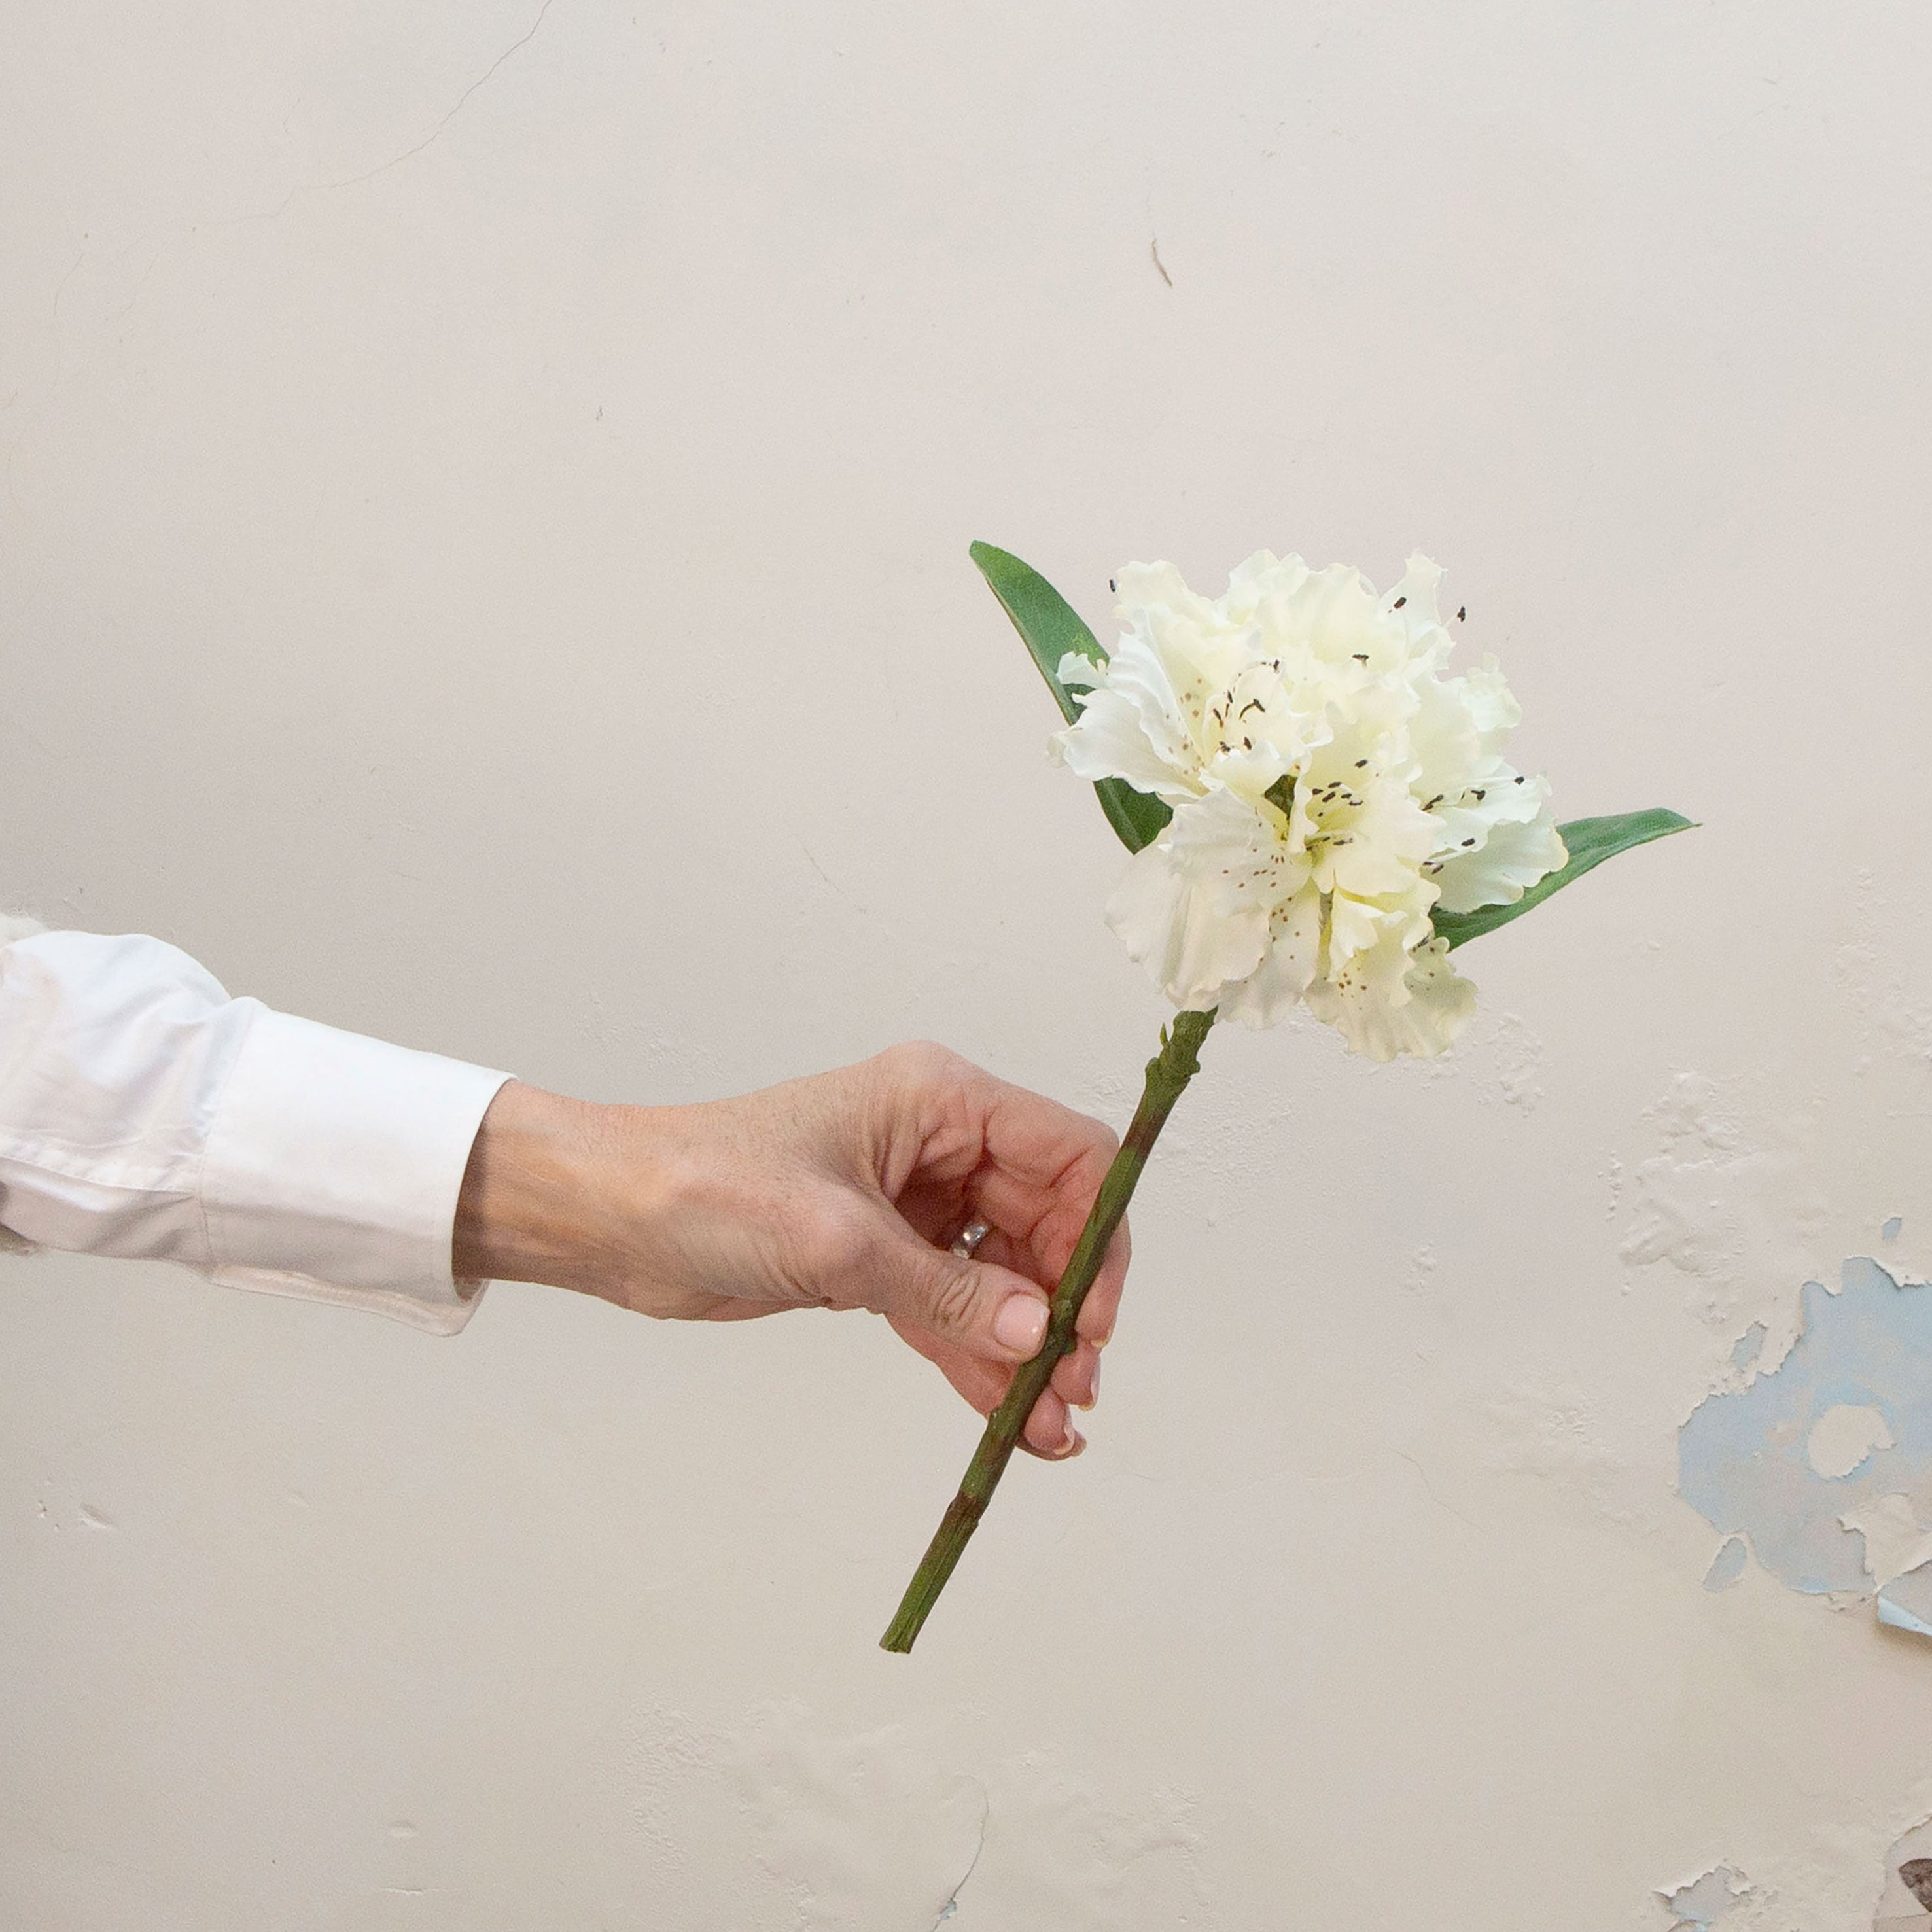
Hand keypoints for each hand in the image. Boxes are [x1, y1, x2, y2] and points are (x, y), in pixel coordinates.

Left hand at [452, 1043, 1128, 1458]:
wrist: (613, 1215)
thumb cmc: (707, 1185)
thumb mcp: (837, 1240)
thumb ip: (947, 1290)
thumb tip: (1036, 1334)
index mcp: (939, 1102)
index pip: (1068, 1155)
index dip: (1096, 1235)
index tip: (1088, 1319)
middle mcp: (938, 1146)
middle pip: (1047, 1223)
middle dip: (1065, 1309)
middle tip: (1073, 1391)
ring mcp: (911, 1204)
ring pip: (1004, 1277)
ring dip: (1028, 1349)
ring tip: (1050, 1428)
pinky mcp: (879, 1259)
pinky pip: (954, 1308)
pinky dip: (980, 1359)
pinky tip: (1009, 1416)